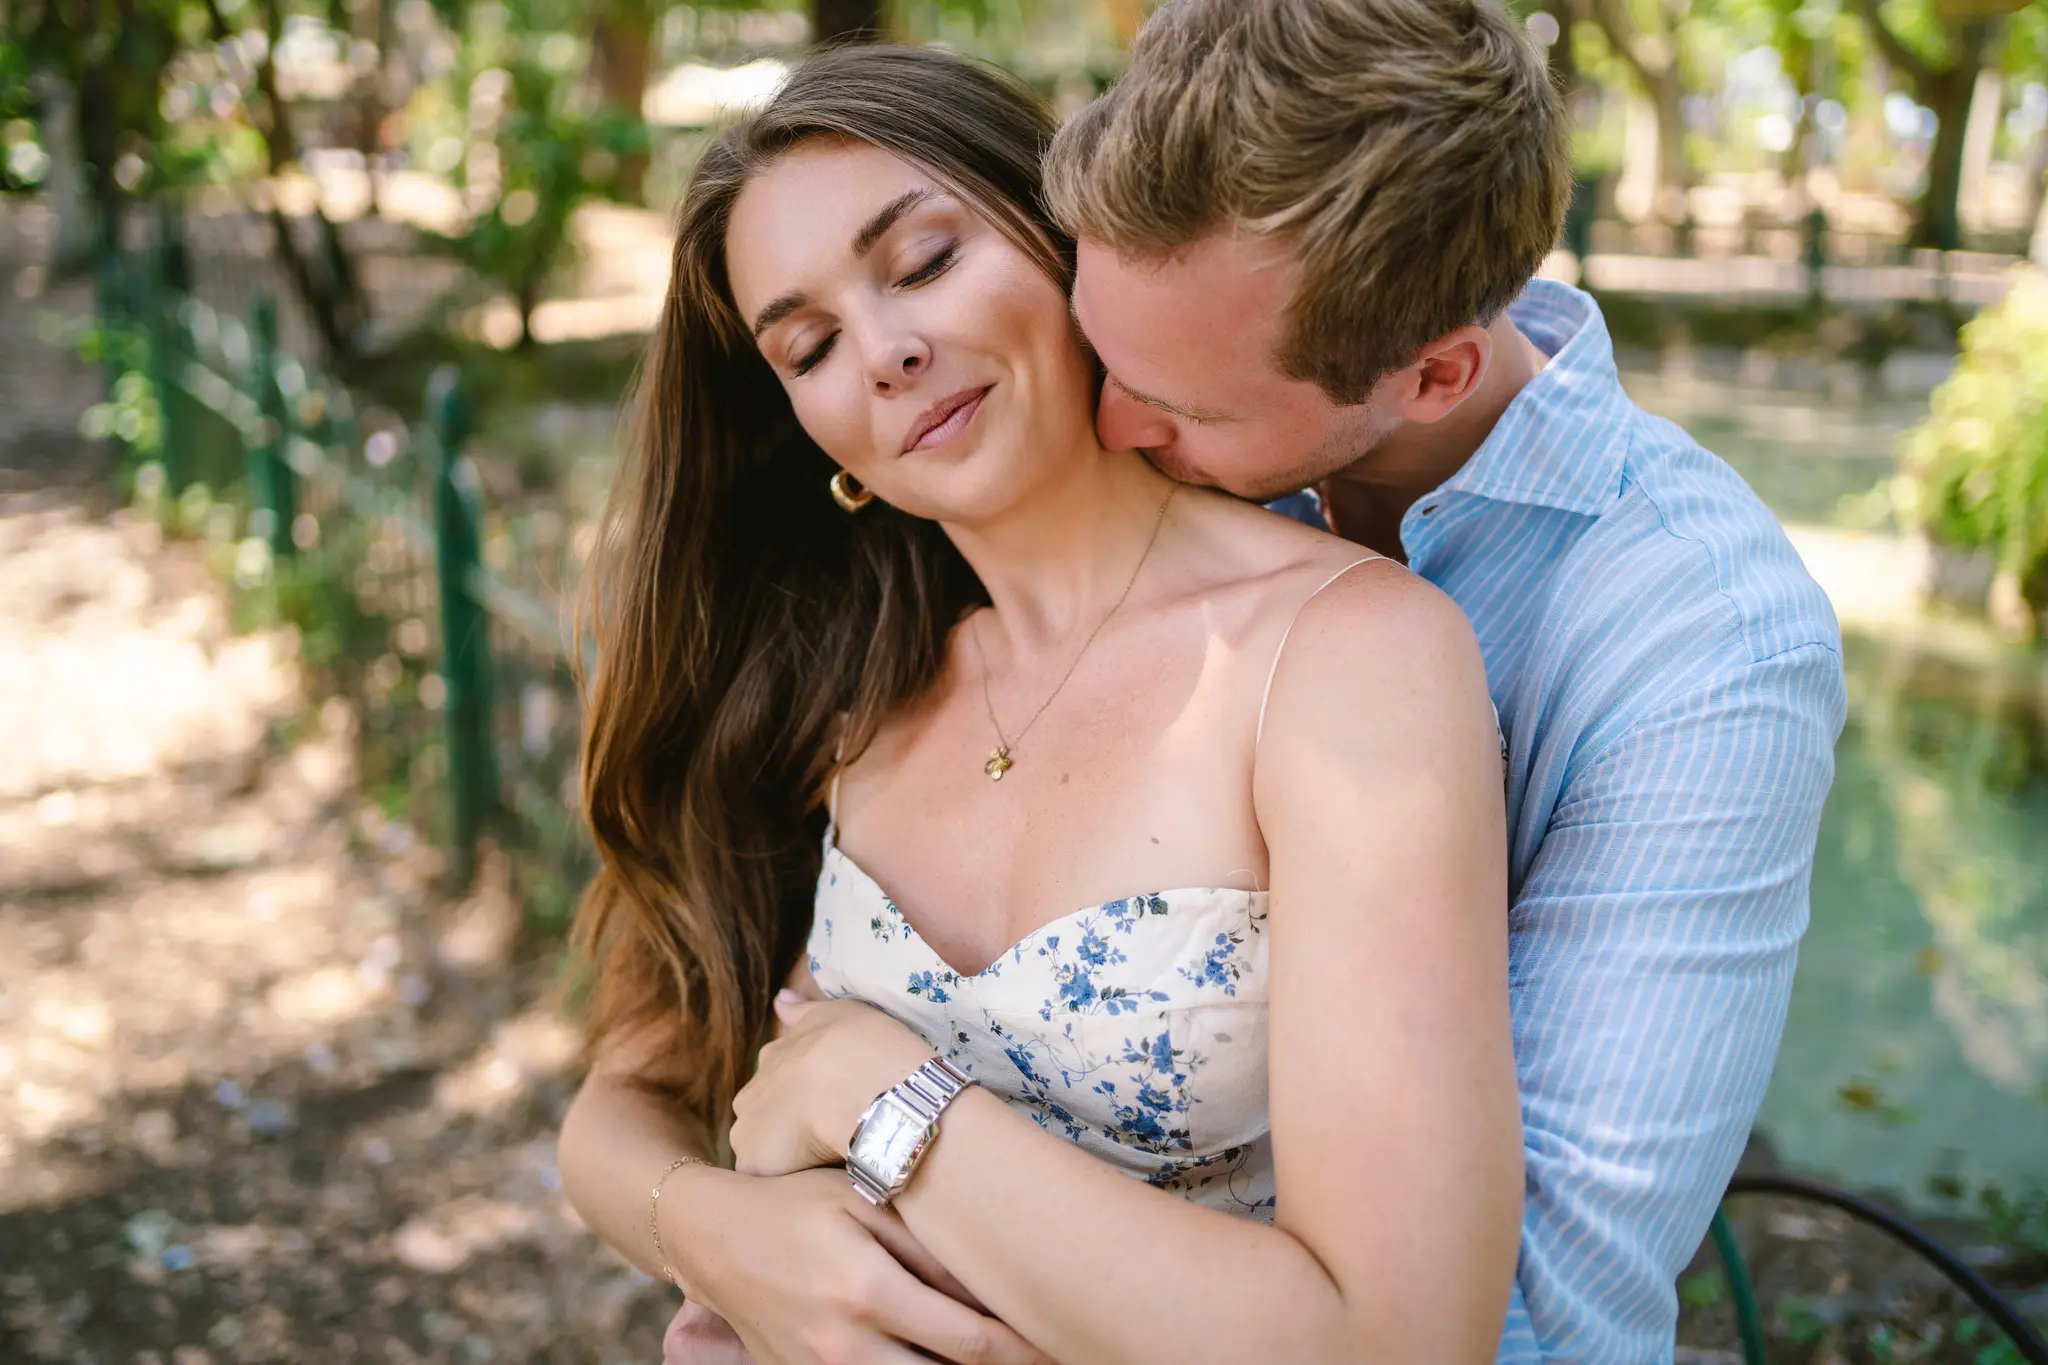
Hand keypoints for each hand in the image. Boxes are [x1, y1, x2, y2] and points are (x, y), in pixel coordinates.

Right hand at [679, 1167, 1049, 1364]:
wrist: (711, 1240)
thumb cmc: (796, 1207)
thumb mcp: (861, 1203)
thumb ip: (926, 1247)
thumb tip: (992, 1283)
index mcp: (867, 1290)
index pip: (968, 1341)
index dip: (1021, 1350)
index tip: (1057, 1345)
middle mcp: (844, 1344)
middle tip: (1048, 1358)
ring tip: (1000, 1361)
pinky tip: (941, 1360)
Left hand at [730, 994, 935, 1177]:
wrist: (865, 1089)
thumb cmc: (862, 1045)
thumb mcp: (837, 1013)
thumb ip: (804, 1011)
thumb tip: (780, 999)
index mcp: (774, 1058)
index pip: (780, 1083)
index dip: (805, 1096)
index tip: (830, 1106)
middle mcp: (752, 1091)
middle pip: (765, 1118)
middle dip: (788, 1129)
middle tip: (827, 1139)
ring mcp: (748, 1130)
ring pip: (764, 1152)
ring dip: (786, 1158)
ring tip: (824, 1165)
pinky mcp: (755, 1165)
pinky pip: (770, 1182)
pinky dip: (789, 1184)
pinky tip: (817, 1183)